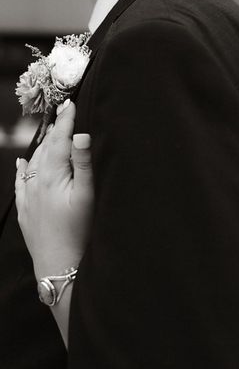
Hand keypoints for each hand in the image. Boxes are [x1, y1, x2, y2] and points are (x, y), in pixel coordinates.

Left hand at [15, 100, 93, 279]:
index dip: (66, 121)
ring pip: (33, 163)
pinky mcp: (26, 211)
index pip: (60, 140)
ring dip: (42, 146)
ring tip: (51, 133)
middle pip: (46, 148)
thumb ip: (84, 164)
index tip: (70, 103)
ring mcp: (29, 197)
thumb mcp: (87, 196)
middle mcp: (36, 182)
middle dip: (55, 130)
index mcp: (53, 176)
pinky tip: (23, 163)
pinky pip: (21, 182)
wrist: (59, 265)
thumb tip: (81, 135)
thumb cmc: (79, 232)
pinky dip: (23, 169)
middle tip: (64, 113)